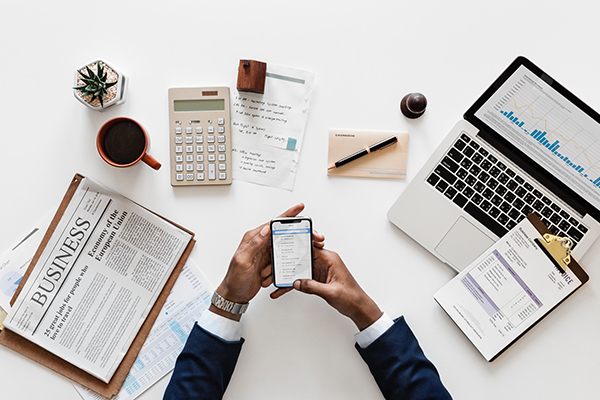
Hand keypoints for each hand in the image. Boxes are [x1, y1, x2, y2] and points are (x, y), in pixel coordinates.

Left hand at [212, 203, 324, 320]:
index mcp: (253, 238)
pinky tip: (280, 272)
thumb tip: (266, 229)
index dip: (287, 215)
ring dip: (288, 254)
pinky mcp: (269, 263)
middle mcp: (260, 243)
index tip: (299, 208)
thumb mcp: (243, 259)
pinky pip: (281, 261)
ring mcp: (265, 253)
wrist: (235, 294)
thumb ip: (254, 243)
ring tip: (290, 259)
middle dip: (296, 234)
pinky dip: (283, 266)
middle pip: (282, 233)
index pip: (273, 223)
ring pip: (284, 248)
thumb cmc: (234, 278)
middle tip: (311, 235)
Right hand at [275, 248, 381, 330]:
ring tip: (274, 279)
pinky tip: (282, 289)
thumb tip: (297, 282)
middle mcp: (324, 262)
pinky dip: (294, 283)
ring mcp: (320, 270)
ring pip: (300, 268)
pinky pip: (302, 278)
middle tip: (274, 265)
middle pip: (302, 257)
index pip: (310, 247)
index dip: (296, 246)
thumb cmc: (351, 296)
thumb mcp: (331, 292)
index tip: (284, 246)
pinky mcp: (318, 278)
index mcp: (330, 259)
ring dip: (288, 274)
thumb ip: (313, 287)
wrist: (358, 307)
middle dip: (288, 261)